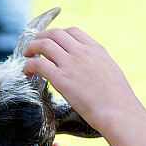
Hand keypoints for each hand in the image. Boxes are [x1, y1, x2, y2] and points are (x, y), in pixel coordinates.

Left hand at [23, 28, 141, 133]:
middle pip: (55, 34)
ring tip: (27, 55)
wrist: (119, 113)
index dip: (58, 35)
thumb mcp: (111, 72)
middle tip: (34, 46)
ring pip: (43, 44)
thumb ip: (97, 64)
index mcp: (96, 49)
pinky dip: (28, 65)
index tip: (52, 42)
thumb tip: (89, 70)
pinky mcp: (61, 79)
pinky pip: (38, 64)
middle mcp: (82, 52)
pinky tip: (26, 73)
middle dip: (41, 37)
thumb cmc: (119, 100)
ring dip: (31, 47)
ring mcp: (71, 64)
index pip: (72, 32)